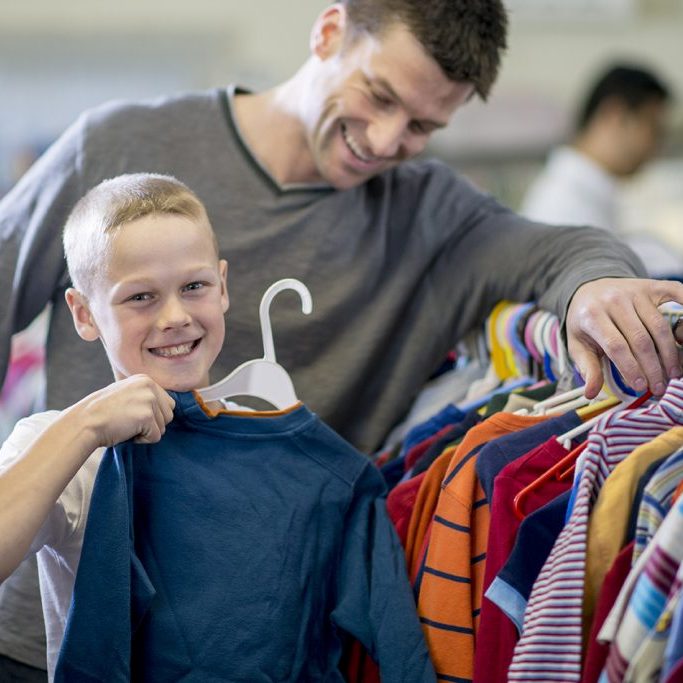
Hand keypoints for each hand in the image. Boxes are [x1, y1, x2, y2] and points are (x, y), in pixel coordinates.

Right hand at [74, 374, 175, 448]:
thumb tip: (168, 407)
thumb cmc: (102, 413)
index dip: (152, 415)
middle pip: (169, 415)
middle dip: (152, 424)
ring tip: (126, 425)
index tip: (131, 414)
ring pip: (163, 427)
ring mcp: (149, 400)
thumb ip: (145, 396)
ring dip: (146, 432)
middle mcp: (150, 386)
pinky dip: (142, 440)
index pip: (167, 404)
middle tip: (129, 422)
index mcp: (145, 379)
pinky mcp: (147, 416)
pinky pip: (156, 437)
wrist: (84, 422)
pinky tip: (126, 432)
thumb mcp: (126, 394)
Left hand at [566, 278, 682, 398]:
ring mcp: (634, 292)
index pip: (616, 346)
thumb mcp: (578, 344)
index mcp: (591, 316)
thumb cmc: (585, 321)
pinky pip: (675, 294)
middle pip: (640, 339)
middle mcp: (614, 301)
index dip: (631, 368)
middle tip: (659, 387)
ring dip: (669, 353)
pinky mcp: (651, 287)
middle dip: (652, 367)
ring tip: (673, 373)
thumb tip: (591, 393)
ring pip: (659, 326)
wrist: (588, 289)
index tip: (640, 387)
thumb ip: (587, 367)